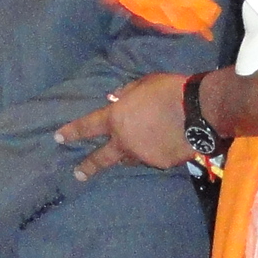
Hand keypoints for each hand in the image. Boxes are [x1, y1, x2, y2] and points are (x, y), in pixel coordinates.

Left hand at [55, 72, 192, 180]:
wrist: (199, 111)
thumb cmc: (169, 91)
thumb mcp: (143, 83)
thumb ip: (126, 94)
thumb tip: (116, 99)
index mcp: (117, 119)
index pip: (88, 127)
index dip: (72, 132)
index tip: (59, 138)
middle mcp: (125, 141)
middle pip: (101, 158)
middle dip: (87, 166)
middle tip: (77, 174)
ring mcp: (143, 156)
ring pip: (129, 159)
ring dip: (127, 155)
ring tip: (131, 151)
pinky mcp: (161, 163)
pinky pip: (152, 158)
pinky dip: (153, 152)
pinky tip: (163, 145)